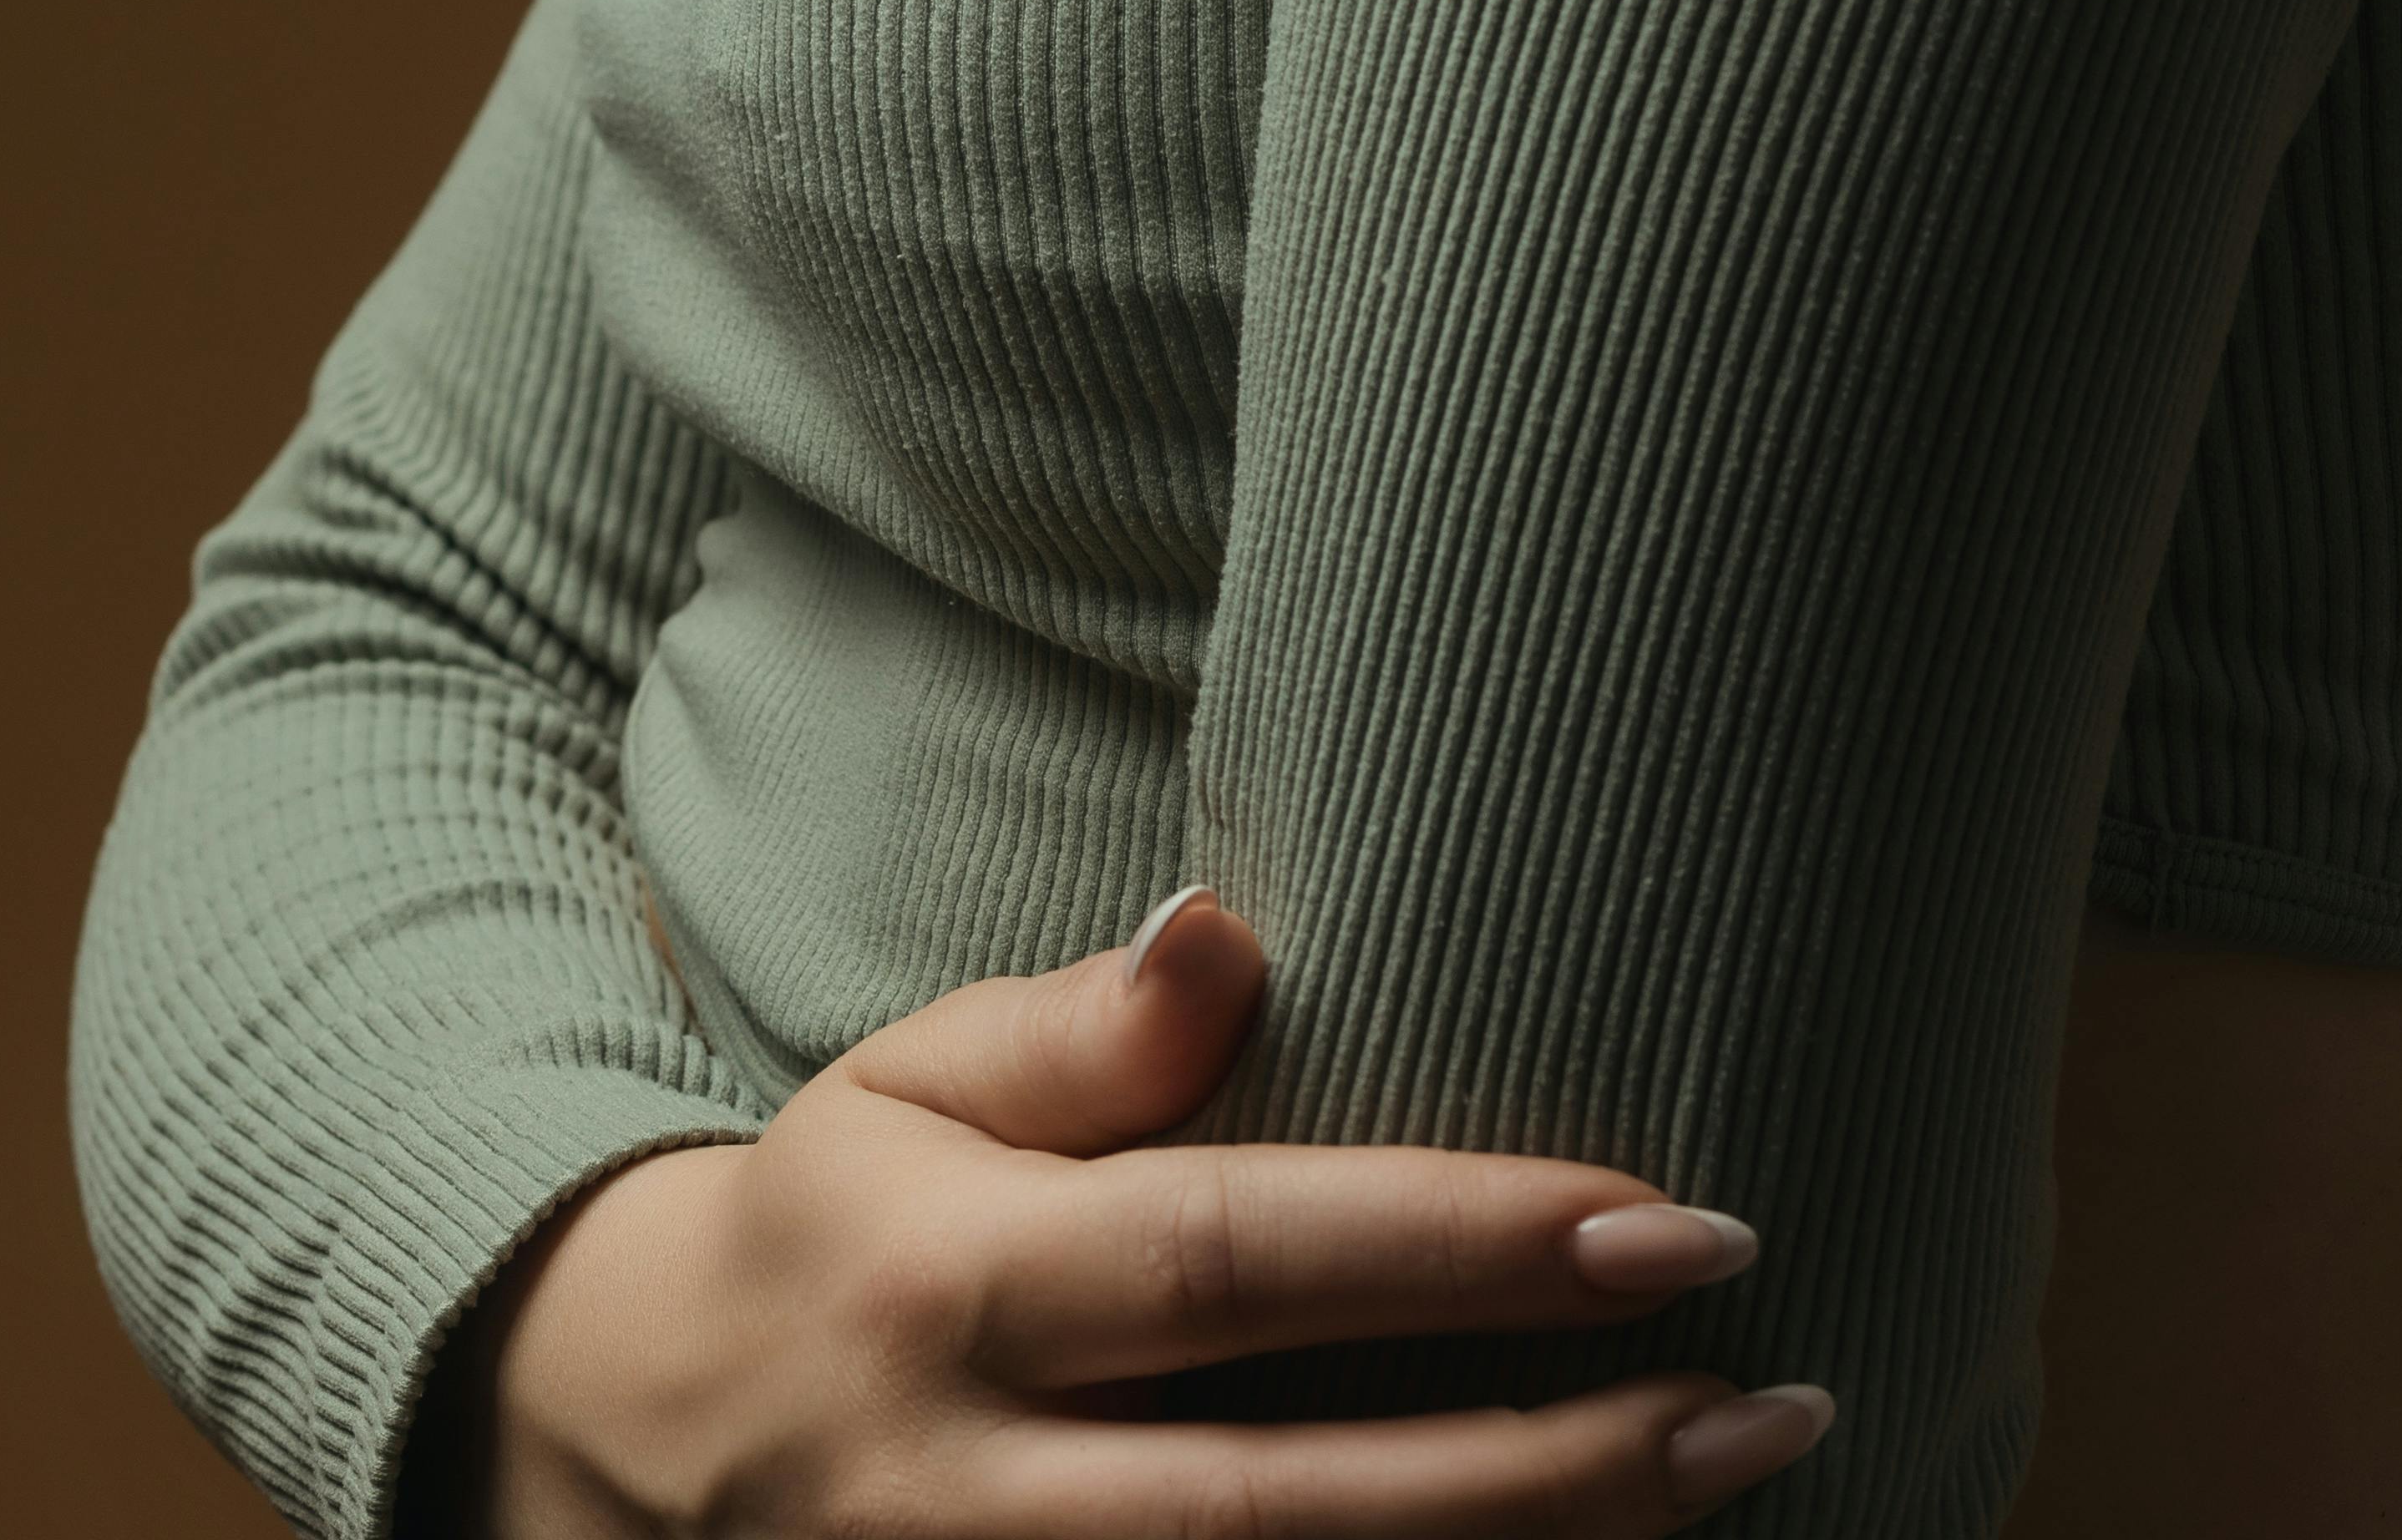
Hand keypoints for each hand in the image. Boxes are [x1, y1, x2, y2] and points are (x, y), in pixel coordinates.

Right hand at [424, 888, 1837, 1537]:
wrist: (632, 1447)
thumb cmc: (842, 1228)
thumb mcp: (913, 1084)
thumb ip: (1082, 1030)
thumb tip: (1230, 921)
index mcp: (957, 1286)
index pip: (1238, 1262)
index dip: (1457, 1246)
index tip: (1676, 1220)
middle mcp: (970, 1490)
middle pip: (1290, 1507)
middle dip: (1550, 1471)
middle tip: (1770, 1402)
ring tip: (1734, 1498)